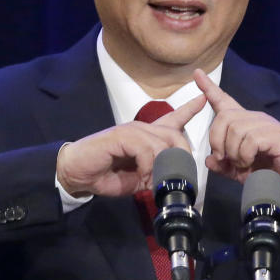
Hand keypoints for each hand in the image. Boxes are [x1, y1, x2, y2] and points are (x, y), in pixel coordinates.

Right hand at [56, 94, 205, 196]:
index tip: (204, 98)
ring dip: (162, 167)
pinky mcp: (122, 136)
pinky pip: (147, 149)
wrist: (76, 172)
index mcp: (146, 137)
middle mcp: (142, 129)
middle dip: (181, 156)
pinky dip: (149, 166)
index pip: (172, 118)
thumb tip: (169, 182)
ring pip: (163, 143)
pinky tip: (142, 175)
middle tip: (178, 176)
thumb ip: (154, 177)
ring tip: (153, 182)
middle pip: (175, 134)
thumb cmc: (104, 174)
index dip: (189, 109)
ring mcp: (132, 130)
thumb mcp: (137, 180)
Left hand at [193, 69, 279, 196]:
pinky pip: (250, 139)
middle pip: (224, 117)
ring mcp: (266, 125)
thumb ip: (224, 166)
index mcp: (245, 124)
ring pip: (235, 129)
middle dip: (216, 140)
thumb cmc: (273, 171)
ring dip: (233, 152)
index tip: (197, 74)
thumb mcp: (241, 171)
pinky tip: (250, 163)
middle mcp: (255, 119)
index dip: (209, 88)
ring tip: (242, 164)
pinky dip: (245, 155)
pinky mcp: (276, 135)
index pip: (225, 100)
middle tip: (224, 159)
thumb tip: (208, 160)